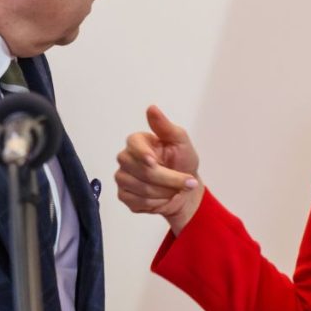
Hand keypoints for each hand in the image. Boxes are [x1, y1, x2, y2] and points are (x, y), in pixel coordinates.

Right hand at [116, 106, 204, 232]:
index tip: (154, 162)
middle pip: (141, 171)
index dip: (142, 154)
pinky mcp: (124, 196)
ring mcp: (123, 178)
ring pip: (140, 188)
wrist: (186, 190)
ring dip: (165, 192)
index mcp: (138, 142)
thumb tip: (152, 108)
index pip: (133, 145)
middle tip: (187, 182)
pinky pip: (138, 202)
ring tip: (175, 189)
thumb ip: (165, 127)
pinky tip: (163, 198)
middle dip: (168, 178)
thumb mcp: (181, 142)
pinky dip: (156, 203)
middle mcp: (126, 158)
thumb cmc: (183, 162)